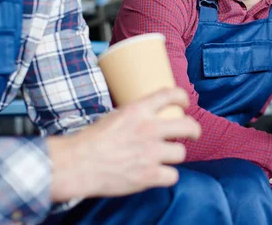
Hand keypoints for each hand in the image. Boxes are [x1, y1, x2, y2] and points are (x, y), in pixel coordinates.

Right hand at [48, 87, 200, 200]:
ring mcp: (151, 153)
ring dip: (174, 156)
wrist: (77, 164)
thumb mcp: (114, 116)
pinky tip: (159, 174)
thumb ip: (135, 117)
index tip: (185, 103)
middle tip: (193, 133)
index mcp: (138, 110)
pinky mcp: (149, 175)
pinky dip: (166, 176)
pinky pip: (173, 176)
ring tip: (165, 157)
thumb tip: (148, 117)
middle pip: (188, 126)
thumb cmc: (90, 141)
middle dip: (194, 130)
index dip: (182, 97)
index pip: (170, 94)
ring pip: (181, 153)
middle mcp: (149, 129)